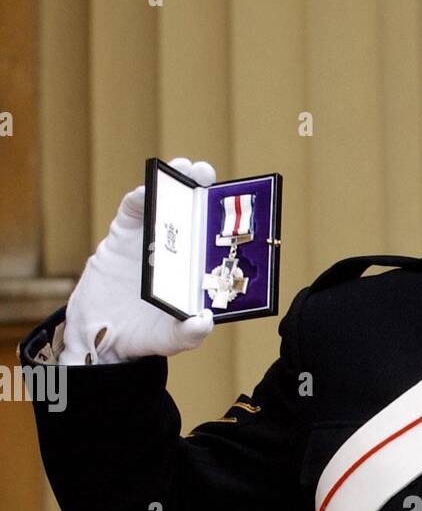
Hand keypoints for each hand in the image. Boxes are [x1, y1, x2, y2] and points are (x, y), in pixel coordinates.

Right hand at [60, 156, 217, 365]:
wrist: (97, 336)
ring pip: (164, 203)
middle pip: (192, 212)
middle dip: (200, 188)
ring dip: (173, 183)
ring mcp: (149, 239)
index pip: (214, 239)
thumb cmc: (142, 337)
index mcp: (195, 270)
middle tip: (205, 173)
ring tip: (183, 170)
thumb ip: (188, 335)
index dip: (223, 218)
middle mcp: (177, 250)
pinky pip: (132, 211)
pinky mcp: (122, 236)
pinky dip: (138, 198)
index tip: (235, 202)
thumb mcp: (169, 340)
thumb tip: (205, 321)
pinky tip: (146, 191)